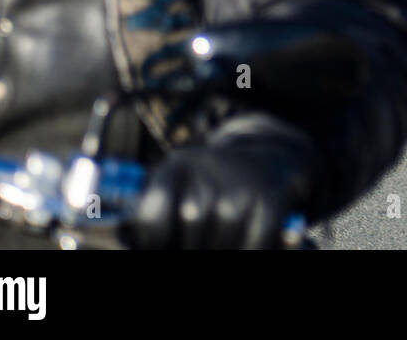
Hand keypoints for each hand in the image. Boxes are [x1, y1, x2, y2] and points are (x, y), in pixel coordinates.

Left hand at [129, 128, 311, 249]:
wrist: (271, 158)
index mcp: (177, 166)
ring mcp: (242, 185)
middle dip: (194, 244)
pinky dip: (248, 249)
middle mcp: (210, 170)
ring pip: (220, 242)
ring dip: (222, 248)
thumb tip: (135, 244)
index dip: (155, 241)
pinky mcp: (271, 199)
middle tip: (201, 240)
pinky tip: (244, 242)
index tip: (164, 245)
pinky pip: (252, 245)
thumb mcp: (181, 185)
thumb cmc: (213, 186)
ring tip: (222, 239)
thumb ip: (157, 214)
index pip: (153, 215)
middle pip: (190, 227)